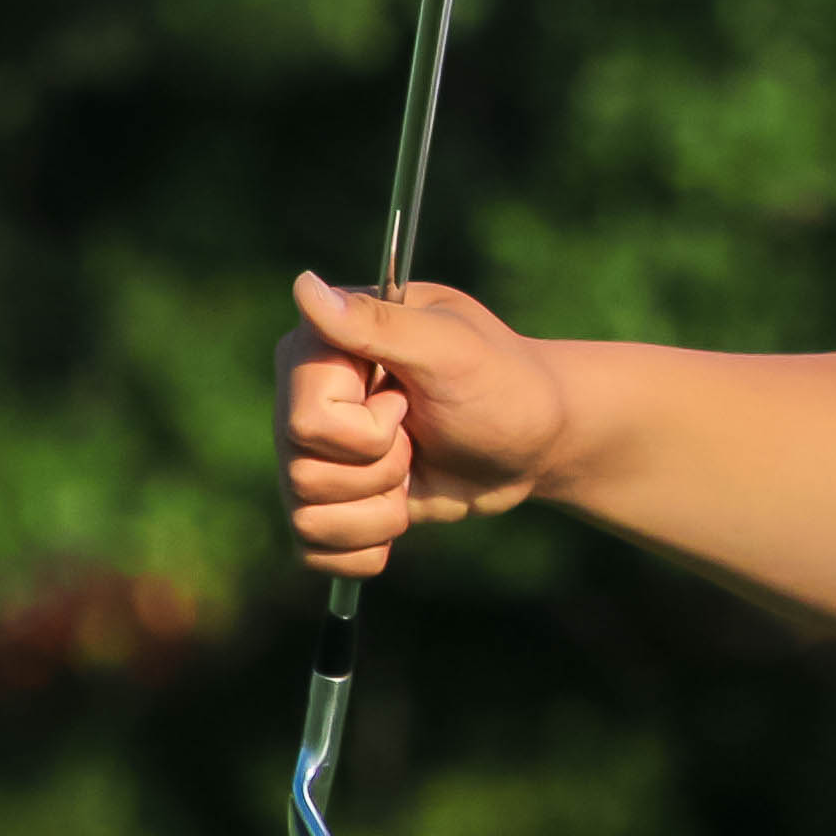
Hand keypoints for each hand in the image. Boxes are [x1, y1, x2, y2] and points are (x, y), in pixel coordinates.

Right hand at [278, 272, 570, 576]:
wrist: (534, 440)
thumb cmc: (502, 382)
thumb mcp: (451, 349)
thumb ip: (378, 324)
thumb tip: (305, 286)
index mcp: (319, 346)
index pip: (307, 424)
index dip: (371, 432)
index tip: (409, 400)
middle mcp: (301, 397)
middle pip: (302, 476)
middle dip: (382, 472)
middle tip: (418, 435)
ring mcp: (313, 452)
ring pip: (305, 518)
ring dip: (380, 512)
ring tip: (412, 472)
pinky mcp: (330, 499)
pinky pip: (312, 549)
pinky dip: (362, 549)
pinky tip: (398, 514)